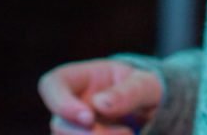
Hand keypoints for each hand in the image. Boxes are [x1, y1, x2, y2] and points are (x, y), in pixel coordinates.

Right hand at [38, 58, 162, 133]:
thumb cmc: (148, 89)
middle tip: (125, 133)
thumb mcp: (148, 84)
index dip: (60, 102)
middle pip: (60, 124)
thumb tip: (101, 104)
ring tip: (130, 134)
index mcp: (85, 77)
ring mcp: (76, 129)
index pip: (53, 83)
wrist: (154, 110)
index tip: (88, 118)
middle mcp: (73, 105)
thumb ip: (130, 91)